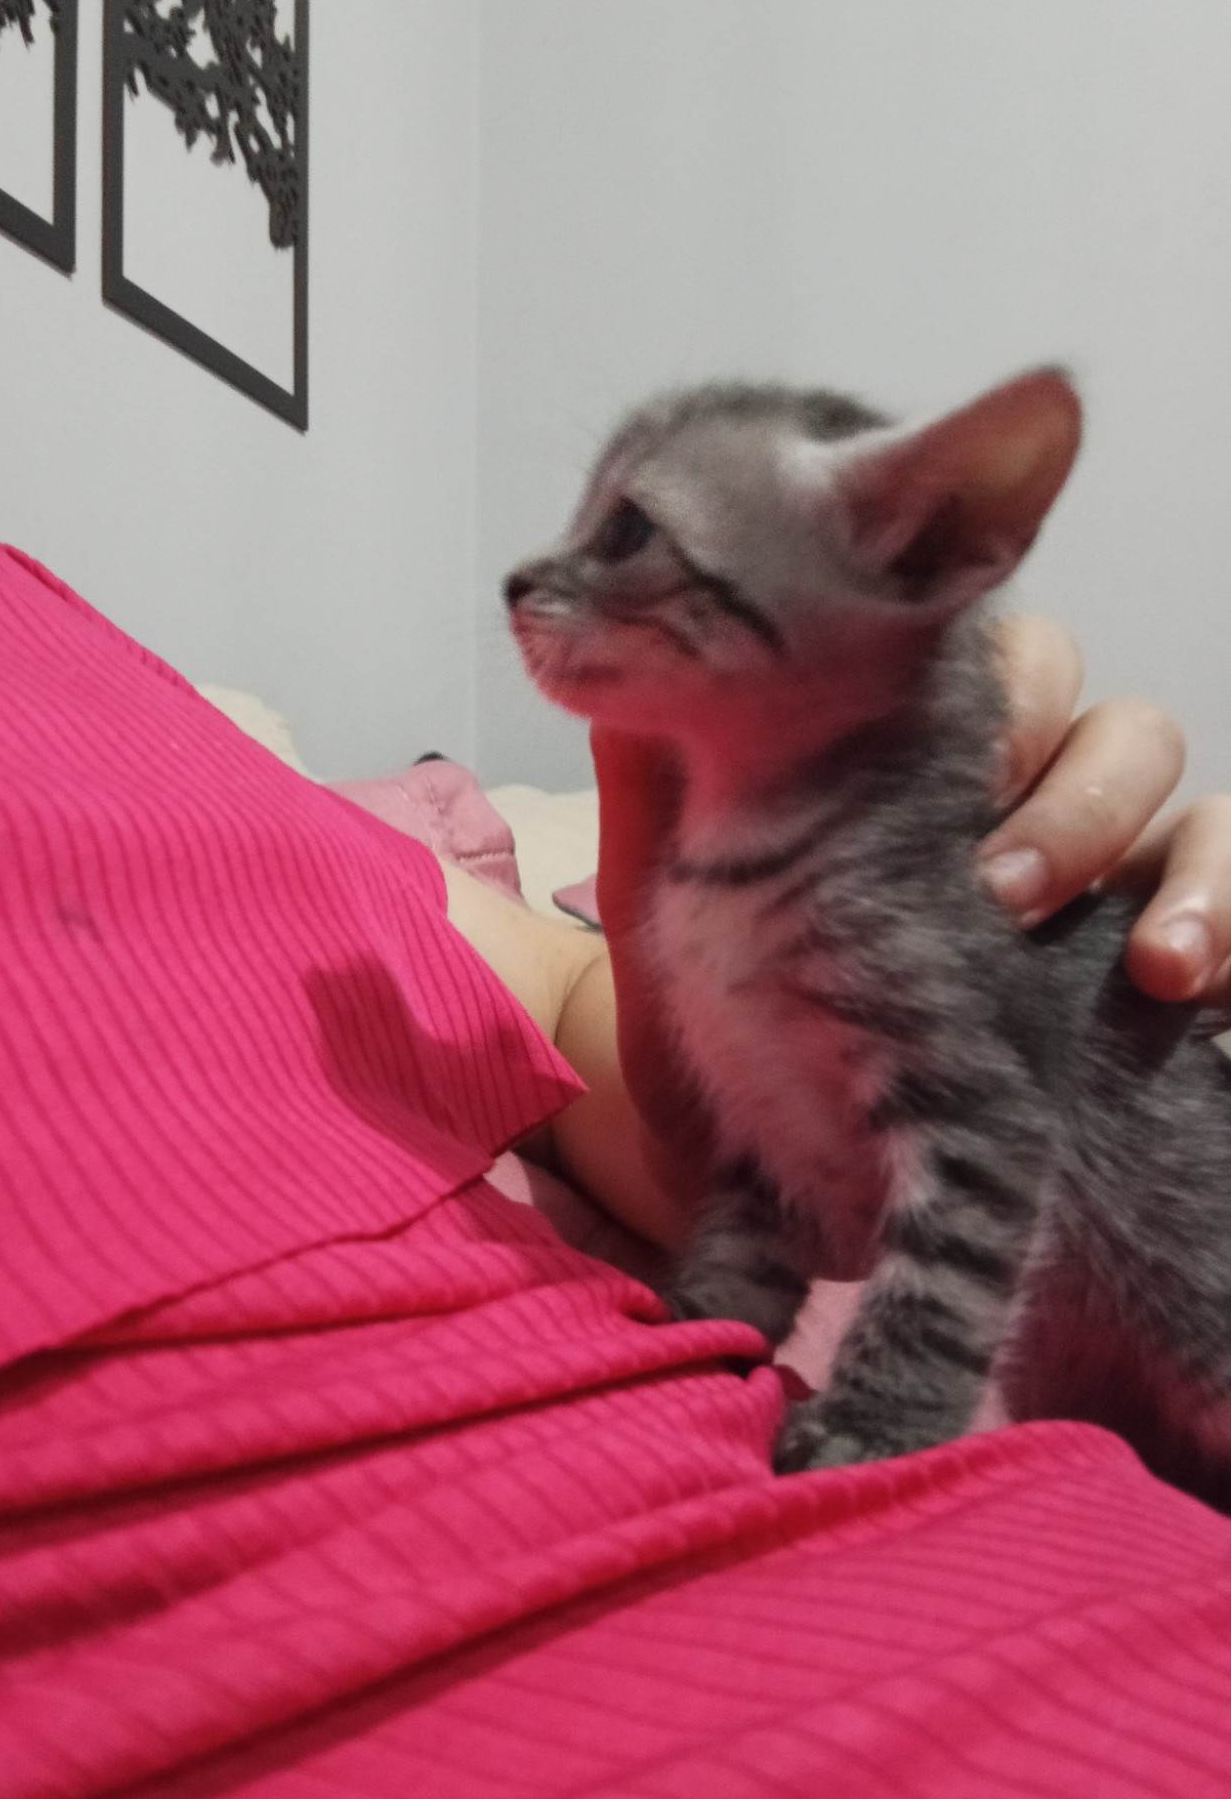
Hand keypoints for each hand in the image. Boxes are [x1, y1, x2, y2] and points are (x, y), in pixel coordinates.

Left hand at [594, 613, 1230, 1208]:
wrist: (748, 1166)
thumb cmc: (713, 1006)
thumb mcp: (674, 885)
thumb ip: (666, 761)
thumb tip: (625, 631)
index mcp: (937, 765)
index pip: (1021, 670)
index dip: (1015, 693)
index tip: (969, 762)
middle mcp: (1039, 816)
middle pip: (1124, 737)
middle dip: (1083, 798)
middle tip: (1004, 893)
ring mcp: (1111, 906)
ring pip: (1204, 824)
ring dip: (1195, 874)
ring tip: (1154, 968)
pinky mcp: (1159, 999)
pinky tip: (1196, 1001)